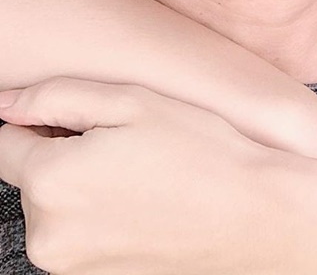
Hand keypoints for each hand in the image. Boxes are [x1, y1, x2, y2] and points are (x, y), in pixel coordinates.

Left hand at [0, 78, 299, 274]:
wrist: (253, 216)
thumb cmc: (200, 152)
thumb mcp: (132, 102)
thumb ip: (57, 97)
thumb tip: (6, 103)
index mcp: (50, 182)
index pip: (5, 142)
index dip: (41, 122)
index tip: (83, 120)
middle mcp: (47, 235)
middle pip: (32, 177)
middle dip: (64, 154)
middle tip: (125, 142)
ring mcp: (69, 266)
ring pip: (55, 206)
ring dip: (82, 185)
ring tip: (141, 171)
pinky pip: (78, 234)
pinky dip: (100, 214)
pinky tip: (144, 198)